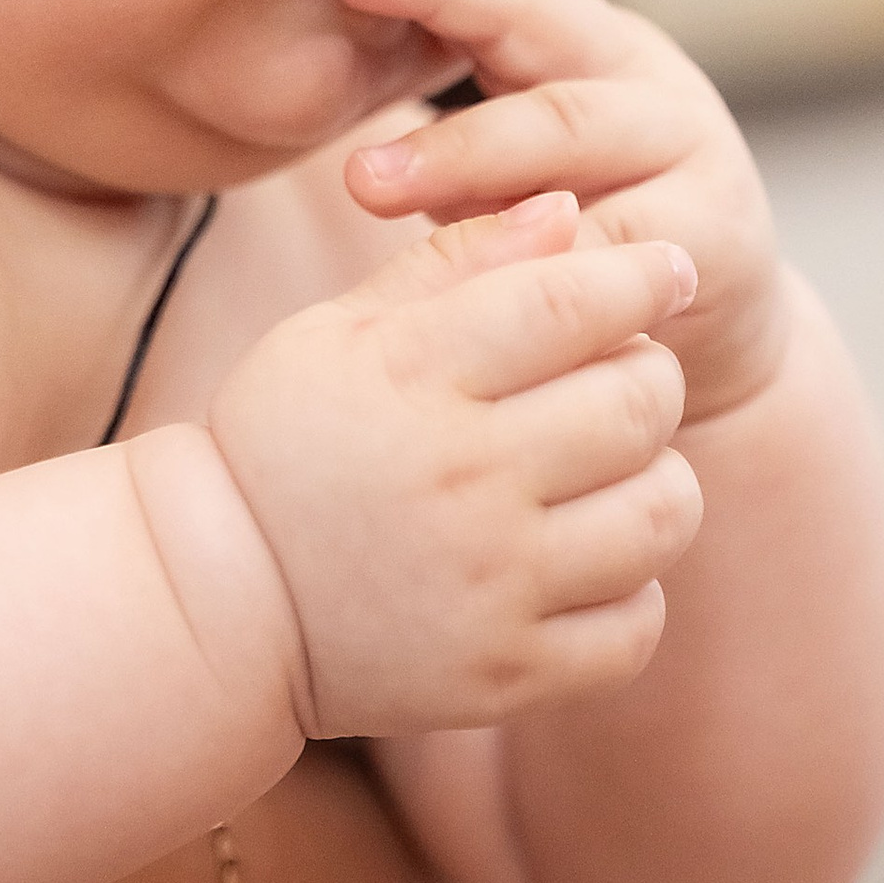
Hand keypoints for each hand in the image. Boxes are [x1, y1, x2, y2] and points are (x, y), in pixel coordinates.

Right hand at [206, 196, 702, 738]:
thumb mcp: (340, 329)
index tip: (664, 271)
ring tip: (609, 475)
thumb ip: (456, 261)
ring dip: (657, 480)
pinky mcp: (508, 674)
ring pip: (663, 511)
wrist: (219, 602)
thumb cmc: (284, 443)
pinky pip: (639, 623)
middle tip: (617, 380)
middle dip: (647, 375)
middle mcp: (460, 480)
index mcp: (412, 376)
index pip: (574, 300)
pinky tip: (582, 562)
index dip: (642, 273)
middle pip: (640, 402)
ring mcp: (490, 587)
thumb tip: (568, 207)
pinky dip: (632, 589)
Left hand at [336, 0, 785, 423]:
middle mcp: (639, 73)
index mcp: (583, 38)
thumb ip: (451, 100)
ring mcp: (686, 147)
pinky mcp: (709, 236)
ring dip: (466, 153)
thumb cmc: (582, 223)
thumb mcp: (518, 152)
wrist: (715, 328)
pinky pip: (613, 245)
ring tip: (369, 179)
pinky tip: (474, 269)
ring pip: (570, 131)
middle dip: (442, 2)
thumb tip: (316, 20)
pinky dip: (544, 256)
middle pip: (539, 25)